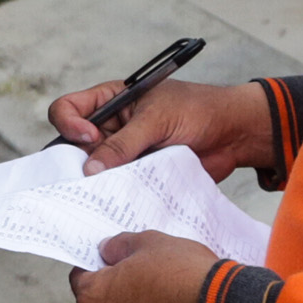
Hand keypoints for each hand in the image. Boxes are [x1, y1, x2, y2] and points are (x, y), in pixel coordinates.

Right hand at [49, 74, 266, 180]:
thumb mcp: (157, 120)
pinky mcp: (138, 175)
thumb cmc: (198, 110)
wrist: (234, 134)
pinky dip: (117, 195)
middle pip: (74, 146)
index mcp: (111, 102)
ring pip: (95, 172)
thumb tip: (90, 169)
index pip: (68, 109)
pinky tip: (122, 201)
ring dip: (98, 182)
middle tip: (88, 176)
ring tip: (106, 191)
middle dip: (77, 161)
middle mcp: (111, 128)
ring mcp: (124, 154)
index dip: (69, 124)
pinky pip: (118, 188)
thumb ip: (123, 144)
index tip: (89, 137)